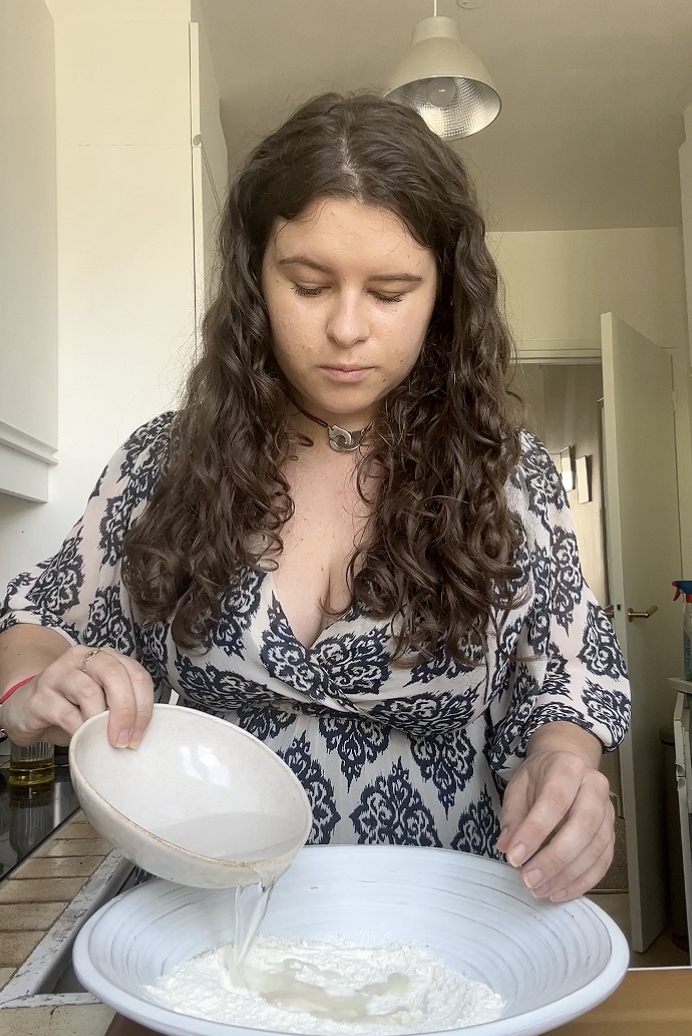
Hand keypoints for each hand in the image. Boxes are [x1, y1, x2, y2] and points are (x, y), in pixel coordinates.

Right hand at [0, 645, 153, 748]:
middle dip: (125, 712)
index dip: (144, 706)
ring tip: (102, 740)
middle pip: (115, 676)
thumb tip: (139, 732)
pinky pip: (65, 712)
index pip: (136, 674)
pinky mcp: (39, 695)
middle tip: (123, 740)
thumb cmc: (69, 705)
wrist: (26, 708)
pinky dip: (78, 729)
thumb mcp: (101, 702)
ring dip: (100, 721)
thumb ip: (121, 708)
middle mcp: (82, 658)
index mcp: (106, 658)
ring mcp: (58, 673)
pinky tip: (81, 738)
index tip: (139, 734)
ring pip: (89, 691)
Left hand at [496, 744, 613, 901]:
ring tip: (540, 889)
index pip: (554, 802)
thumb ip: (513, 815)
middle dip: (554, 859)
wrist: (567, 766)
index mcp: (568, 768)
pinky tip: (560, 892)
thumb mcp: (519, 786)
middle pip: (583, 826)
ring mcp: (607, 811)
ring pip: (595, 848)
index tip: (515, 857)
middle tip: (530, 879)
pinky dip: (582, 881)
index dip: (534, 832)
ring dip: (567, 875)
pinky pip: (603, 862)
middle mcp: (594, 787)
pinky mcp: (612, 833)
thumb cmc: (541, 777)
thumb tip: (507, 846)